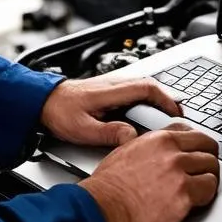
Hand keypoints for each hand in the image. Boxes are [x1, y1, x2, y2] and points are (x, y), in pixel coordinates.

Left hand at [40, 72, 181, 146]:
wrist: (43, 101)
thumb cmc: (59, 112)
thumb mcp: (83, 129)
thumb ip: (108, 133)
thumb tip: (132, 137)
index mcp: (111, 91)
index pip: (148, 88)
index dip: (166, 100)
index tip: (176, 114)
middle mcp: (114, 84)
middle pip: (150, 86)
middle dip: (168, 100)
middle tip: (179, 117)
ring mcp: (112, 85)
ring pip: (143, 87)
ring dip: (158, 99)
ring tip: (168, 116)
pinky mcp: (109, 91)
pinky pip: (135, 91)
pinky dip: (148, 100)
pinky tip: (148, 113)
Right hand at [80, 125, 220, 221]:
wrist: (104, 208)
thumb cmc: (108, 186)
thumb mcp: (126, 151)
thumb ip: (148, 147)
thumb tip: (157, 151)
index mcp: (158, 139)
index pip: (191, 131)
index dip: (198, 143)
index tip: (198, 150)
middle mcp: (171, 151)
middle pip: (207, 146)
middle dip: (208, 158)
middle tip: (206, 168)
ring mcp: (179, 172)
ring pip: (212, 167)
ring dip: (209, 177)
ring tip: (202, 186)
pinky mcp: (184, 195)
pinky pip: (209, 189)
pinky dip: (207, 195)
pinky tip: (199, 199)